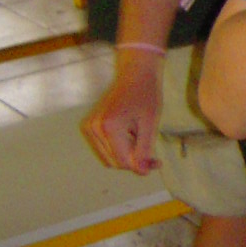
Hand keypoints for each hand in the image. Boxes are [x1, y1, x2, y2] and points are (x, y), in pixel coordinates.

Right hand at [82, 54, 163, 174]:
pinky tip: (130, 135)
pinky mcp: (88, 127)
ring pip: (109, 158)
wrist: (135, 74)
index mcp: (109, 127)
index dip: (142, 166)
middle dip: (134, 161)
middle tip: (153, 155)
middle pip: (115, 163)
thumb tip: (141, 172)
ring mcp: (89, 127)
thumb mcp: (150, 124)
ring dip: (126, 155)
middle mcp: (94, 128)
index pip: (124, 162)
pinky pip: (104, 149)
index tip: (157, 162)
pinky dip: (118, 148)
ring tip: (140, 138)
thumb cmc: (146, 95)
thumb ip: (144, 150)